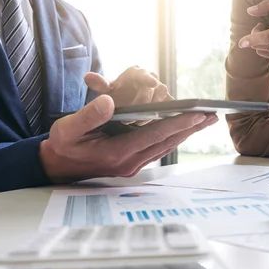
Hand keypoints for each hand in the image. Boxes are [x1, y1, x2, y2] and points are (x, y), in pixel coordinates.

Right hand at [39, 95, 217, 182]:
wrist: (56, 167)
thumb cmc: (63, 145)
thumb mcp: (68, 129)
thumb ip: (89, 115)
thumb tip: (109, 101)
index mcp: (117, 152)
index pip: (154, 135)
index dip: (176, 124)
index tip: (197, 114)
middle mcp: (129, 162)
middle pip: (166, 143)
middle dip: (190, 129)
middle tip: (212, 116)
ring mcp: (132, 166)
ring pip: (165, 147)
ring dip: (185, 134)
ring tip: (204, 121)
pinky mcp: (132, 165)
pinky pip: (157, 150)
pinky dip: (172, 138)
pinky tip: (182, 130)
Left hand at [84, 67, 172, 122]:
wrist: (120, 108)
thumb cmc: (114, 96)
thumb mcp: (105, 89)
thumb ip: (99, 83)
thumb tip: (88, 76)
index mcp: (137, 73)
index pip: (144, 73)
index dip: (149, 78)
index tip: (152, 83)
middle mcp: (152, 81)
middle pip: (157, 88)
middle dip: (147, 101)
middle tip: (134, 114)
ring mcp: (160, 94)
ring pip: (164, 100)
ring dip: (154, 111)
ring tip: (139, 122)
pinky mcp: (165, 106)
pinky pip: (170, 110)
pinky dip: (166, 117)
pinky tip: (157, 127)